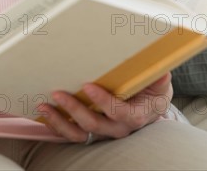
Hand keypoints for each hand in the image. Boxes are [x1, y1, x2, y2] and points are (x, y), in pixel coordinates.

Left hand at [36, 72, 173, 142]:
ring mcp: (102, 131)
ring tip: (44, 106)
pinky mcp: (90, 130)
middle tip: (58, 93)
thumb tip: (162, 72)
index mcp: (135, 116)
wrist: (148, 107)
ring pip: (79, 134)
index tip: (87, 86)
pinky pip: (71, 133)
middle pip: (94, 125)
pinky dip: (56, 125)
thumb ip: (159, 79)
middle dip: (74, 110)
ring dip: (59, 122)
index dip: (103, 102)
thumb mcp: (160, 85)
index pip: (119, 113)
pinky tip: (44, 113)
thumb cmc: (152, 93)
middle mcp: (117, 128)